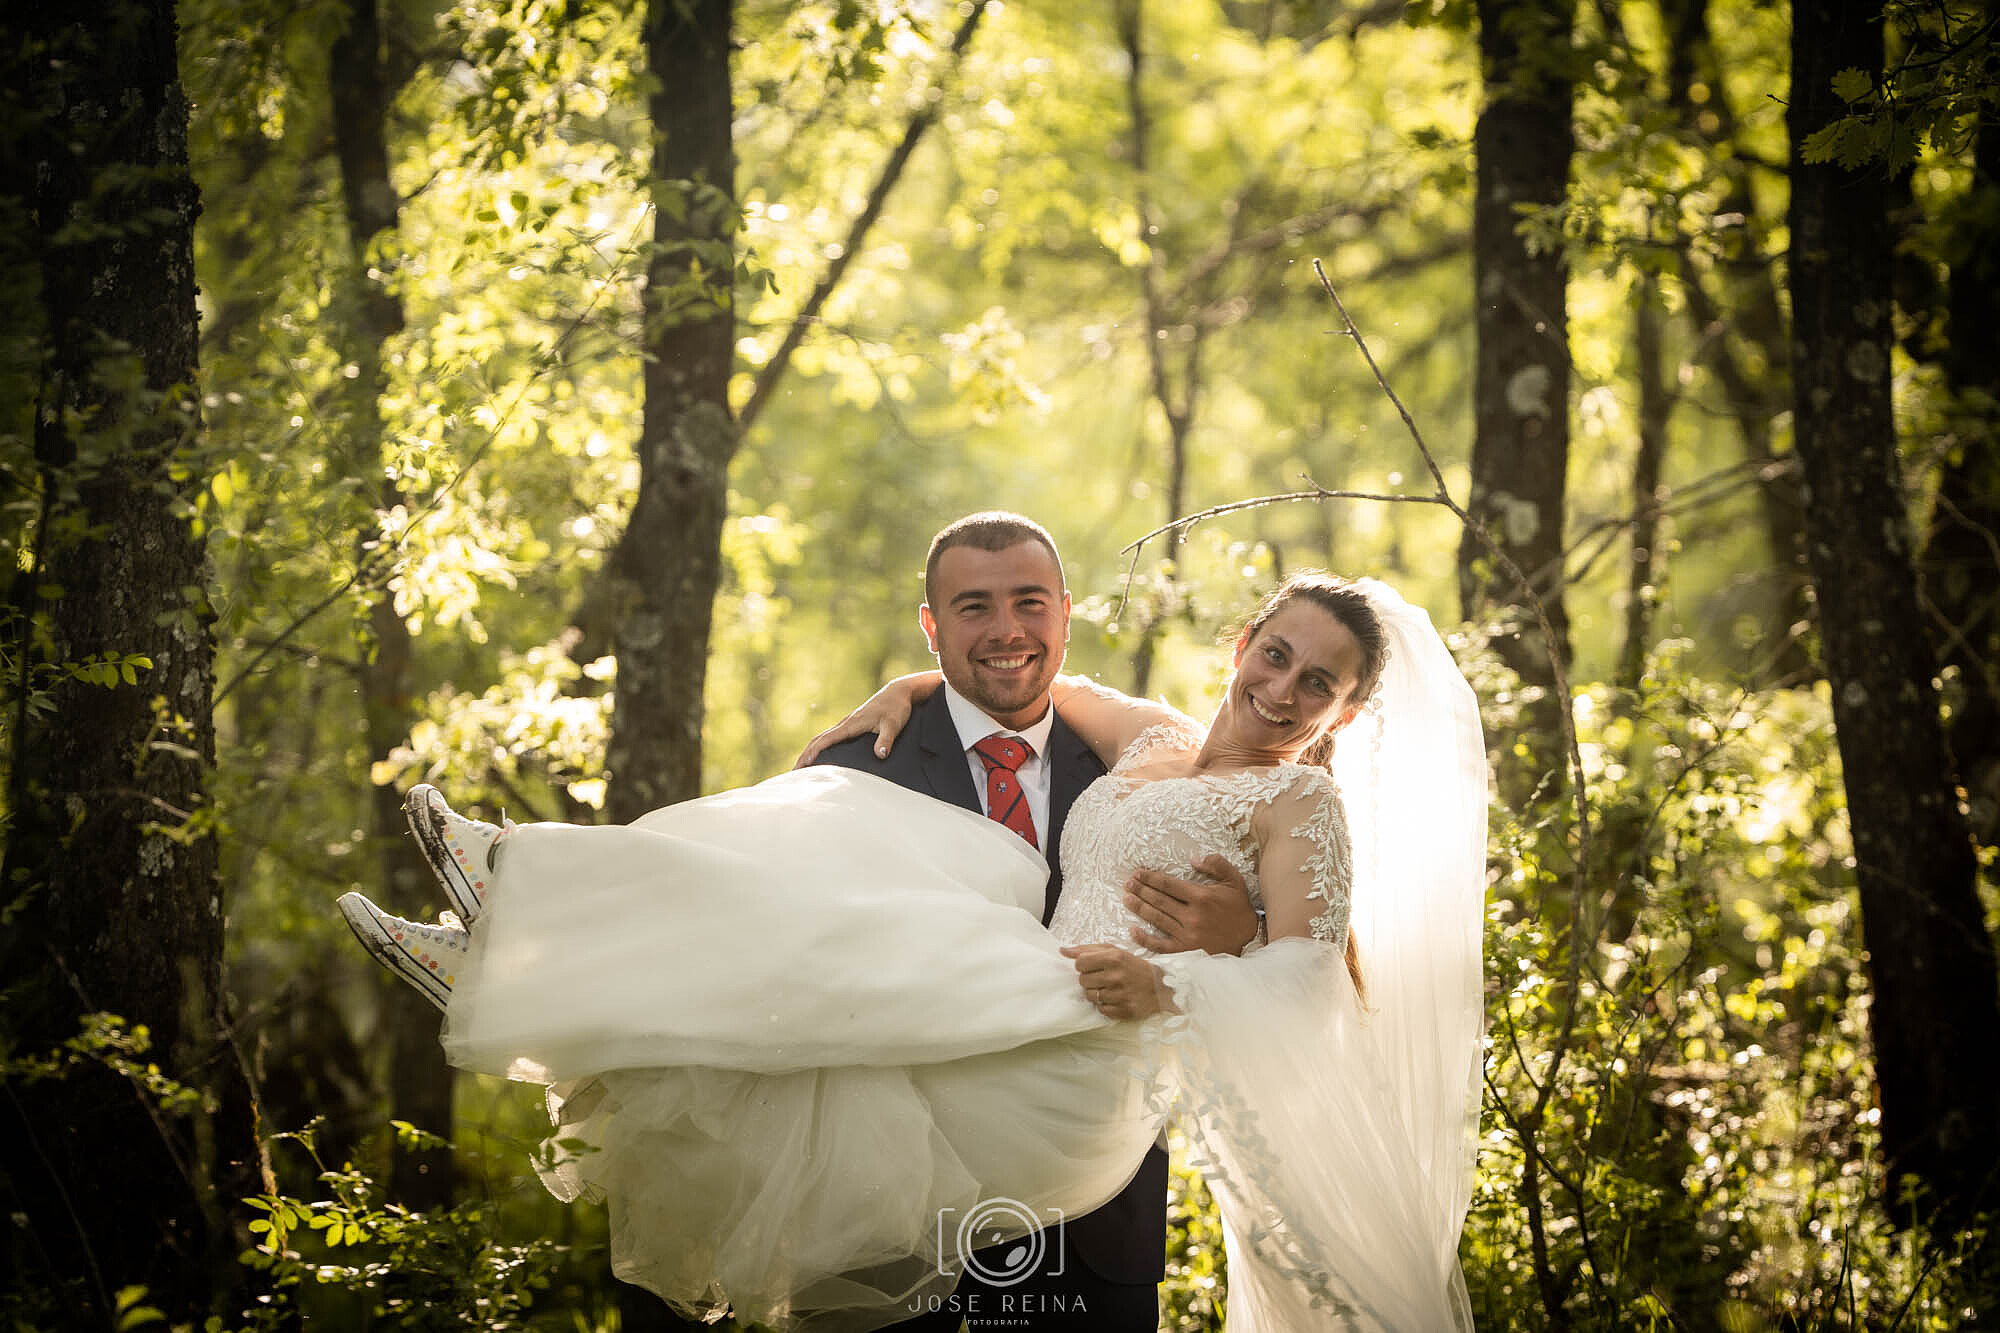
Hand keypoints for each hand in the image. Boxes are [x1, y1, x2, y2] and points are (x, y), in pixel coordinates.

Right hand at [793, 675, 933, 767]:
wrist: (899, 693)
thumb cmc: (896, 708)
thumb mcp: (893, 724)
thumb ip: (886, 740)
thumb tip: (880, 755)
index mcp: (851, 724)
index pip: (826, 740)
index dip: (813, 753)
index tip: (803, 765)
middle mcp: (845, 723)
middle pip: (818, 740)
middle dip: (805, 756)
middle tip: (794, 773)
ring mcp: (847, 724)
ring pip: (822, 738)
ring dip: (810, 752)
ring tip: (801, 768)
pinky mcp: (852, 725)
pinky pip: (830, 737)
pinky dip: (820, 748)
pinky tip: (820, 757)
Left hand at [1059, 943, 1174, 1019]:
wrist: (1160, 986)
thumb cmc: (1134, 966)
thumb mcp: (1114, 951)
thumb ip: (1087, 949)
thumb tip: (1062, 950)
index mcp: (1114, 958)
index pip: (1079, 963)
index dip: (1083, 965)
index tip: (1092, 966)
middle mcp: (1116, 976)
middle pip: (1082, 980)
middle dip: (1090, 979)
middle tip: (1103, 977)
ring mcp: (1119, 995)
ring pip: (1089, 996)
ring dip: (1096, 992)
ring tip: (1109, 988)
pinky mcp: (1123, 1010)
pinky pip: (1100, 1009)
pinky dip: (1104, 1005)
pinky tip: (1115, 998)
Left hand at [1124, 854, 1259, 955]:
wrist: (1249, 938)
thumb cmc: (1238, 907)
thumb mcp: (1233, 880)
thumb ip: (1216, 865)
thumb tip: (1193, 859)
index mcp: (1202, 897)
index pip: (1168, 885)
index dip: (1151, 878)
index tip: (1138, 873)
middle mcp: (1192, 916)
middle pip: (1159, 900)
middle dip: (1141, 890)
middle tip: (1128, 883)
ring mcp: (1188, 935)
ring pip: (1157, 919)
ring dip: (1139, 908)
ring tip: (1126, 898)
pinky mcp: (1186, 951)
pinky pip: (1161, 945)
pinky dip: (1145, 938)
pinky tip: (1133, 930)